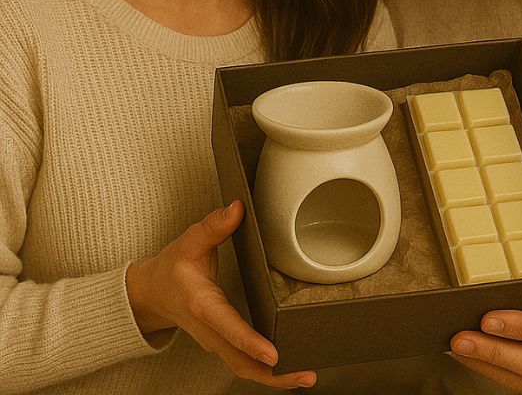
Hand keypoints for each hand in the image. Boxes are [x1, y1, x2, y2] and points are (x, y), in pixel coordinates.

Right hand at [126, 201, 315, 388]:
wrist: (151, 294)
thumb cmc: (171, 269)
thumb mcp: (190, 241)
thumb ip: (215, 225)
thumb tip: (237, 209)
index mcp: (201, 304)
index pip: (228, 327)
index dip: (250, 341)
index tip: (272, 353)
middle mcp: (209, 330)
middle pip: (241, 361)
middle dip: (273, 373)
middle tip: (306, 375)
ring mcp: (215, 342)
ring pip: (244, 368)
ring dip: (274, 378)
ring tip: (305, 376)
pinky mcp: (221, 345)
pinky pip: (244, 364)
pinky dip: (266, 372)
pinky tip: (289, 369)